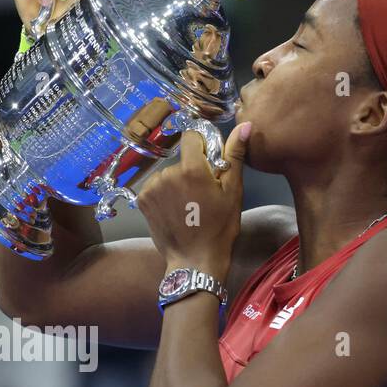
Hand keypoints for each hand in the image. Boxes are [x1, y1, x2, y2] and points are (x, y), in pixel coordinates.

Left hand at [136, 121, 250, 271]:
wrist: (194, 261)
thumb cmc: (219, 228)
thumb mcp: (232, 192)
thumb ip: (235, 155)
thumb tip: (245, 125)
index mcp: (191, 168)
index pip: (191, 136)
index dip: (201, 148)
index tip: (208, 165)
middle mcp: (167, 173)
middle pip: (181, 159)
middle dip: (191, 171)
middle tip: (201, 195)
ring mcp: (151, 187)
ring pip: (167, 174)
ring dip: (176, 184)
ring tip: (187, 206)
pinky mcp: (141, 200)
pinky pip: (155, 187)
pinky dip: (163, 195)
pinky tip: (174, 210)